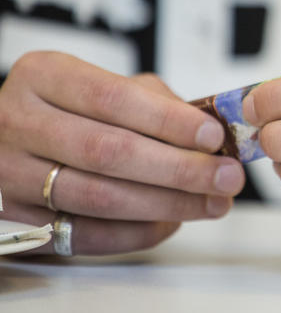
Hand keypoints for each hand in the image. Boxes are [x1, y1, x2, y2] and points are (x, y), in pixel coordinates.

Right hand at [0, 52, 245, 254]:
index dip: (169, 121)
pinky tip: (172, 222)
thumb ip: (154, 100)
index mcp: (43, 76)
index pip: (113, 98)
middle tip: (226, 177)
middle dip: (180, 169)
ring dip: (167, 204)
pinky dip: (137, 233)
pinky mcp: (13, 219)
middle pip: (108, 152)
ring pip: (99, 198)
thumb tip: (210, 131)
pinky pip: (85, 235)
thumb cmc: (67, 109)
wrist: (5, 140)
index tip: (214, 136)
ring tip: (211, 202)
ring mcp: (7, 174)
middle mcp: (17, 122)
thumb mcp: (101, 84)